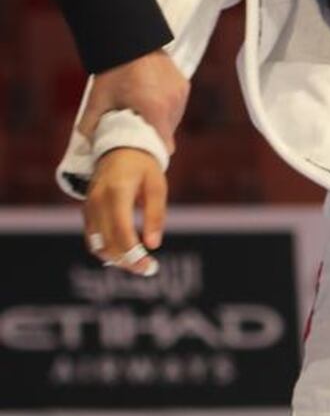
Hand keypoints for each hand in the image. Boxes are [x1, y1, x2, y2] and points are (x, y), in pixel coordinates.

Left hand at [78, 50, 188, 153]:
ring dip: (161, 121)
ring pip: (174, 120)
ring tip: (143, 114)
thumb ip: (89, 126)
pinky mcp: (183, 84)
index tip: (141, 151)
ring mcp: (180, 93)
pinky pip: (177, 105)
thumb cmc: (114, 70)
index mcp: (155, 110)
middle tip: (136, 130)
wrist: (130, 38)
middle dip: (153, 135)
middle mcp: (173, 104)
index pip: (165, 146)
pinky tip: (151, 100)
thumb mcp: (98, 99)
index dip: (153, 151)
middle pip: (168, 134)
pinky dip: (166, 107)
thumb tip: (84, 147)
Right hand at [83, 148, 166, 275]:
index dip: (133, 253)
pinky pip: (93, 238)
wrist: (120, 147)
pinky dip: (106, 250)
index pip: (121, 232)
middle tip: (148, 269)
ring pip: (97, 245)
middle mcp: (98, 201)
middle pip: (108, 243)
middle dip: (127, 261)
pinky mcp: (87, 211)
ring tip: (138, 263)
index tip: (149, 266)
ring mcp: (89, 206)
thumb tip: (153, 245)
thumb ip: (155, 215)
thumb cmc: (143, 166)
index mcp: (117, 192)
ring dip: (116, 259)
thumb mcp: (156, 186)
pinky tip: (124, 254)